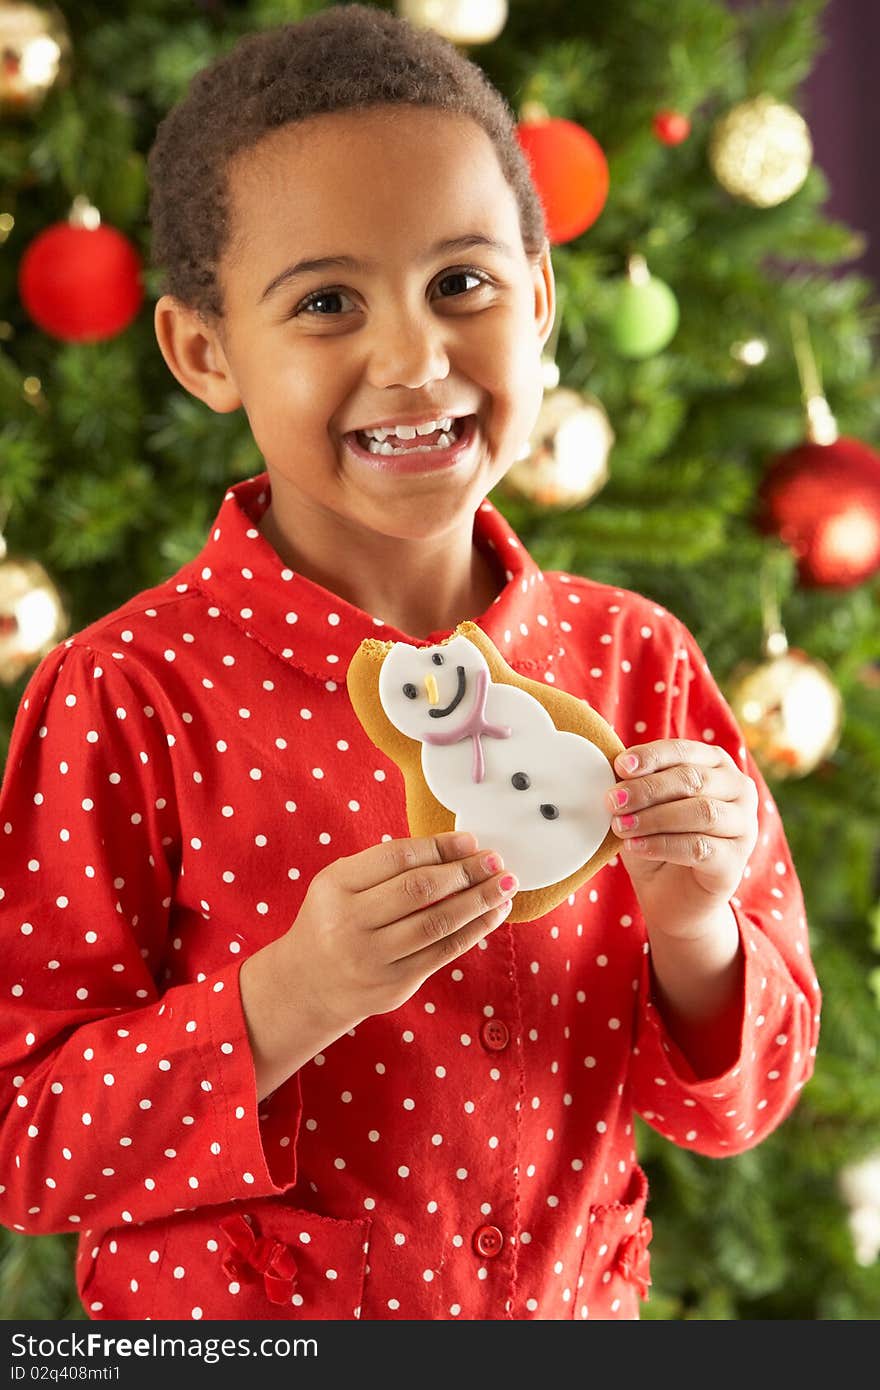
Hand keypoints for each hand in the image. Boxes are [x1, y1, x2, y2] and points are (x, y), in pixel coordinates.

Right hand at [279, 831, 516, 1033]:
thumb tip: (458, 850)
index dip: (439, 847)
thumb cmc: (335, 921)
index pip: (397, 858)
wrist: (308, 984)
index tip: (471, 841)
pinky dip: (474, 930)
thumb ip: (387, 867)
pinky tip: (493, 914)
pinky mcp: (394, 985)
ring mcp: (373, 958)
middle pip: (420, 890)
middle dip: (465, 873)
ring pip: (438, 923)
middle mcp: (350, 923)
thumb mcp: (343, 884)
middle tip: (496, 860)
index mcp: (335, 886)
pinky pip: (444, 952)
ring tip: (504, 886)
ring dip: (479, 902)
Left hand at [607, 739, 758, 938]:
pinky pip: (699, 847)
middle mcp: (738, 790)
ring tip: (621, 826)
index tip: (620, 766)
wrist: (670, 896)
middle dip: (648, 789)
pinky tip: (635, 846)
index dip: (651, 756)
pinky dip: (662, 845)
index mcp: (716, 765)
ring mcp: (743, 826)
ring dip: (654, 818)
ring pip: (701, 812)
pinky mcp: (736, 861)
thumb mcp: (643, 806)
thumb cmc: (656, 840)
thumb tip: (615, 767)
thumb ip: (636, 783)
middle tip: (613, 801)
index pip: (684, 751)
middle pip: (693, 780)